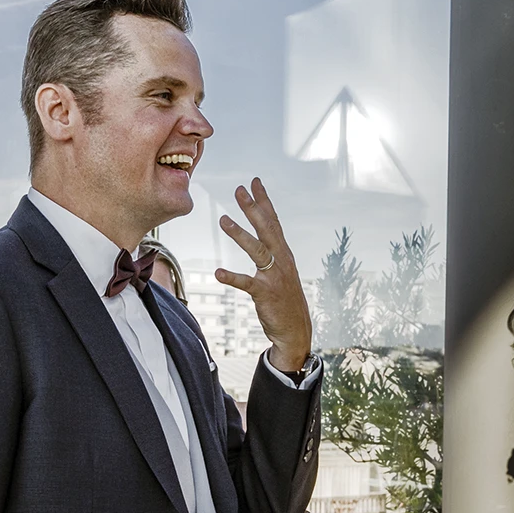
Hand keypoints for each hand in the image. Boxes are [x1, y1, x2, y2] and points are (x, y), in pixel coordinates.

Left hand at [214, 178, 312, 371]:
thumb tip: (262, 238)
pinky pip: (247, 283)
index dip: (264, 201)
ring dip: (240, 234)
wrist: (295, 330)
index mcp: (284, 254)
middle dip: (253, 208)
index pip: (273, 221)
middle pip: (266, 229)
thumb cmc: (285, 301)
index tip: (255, 182)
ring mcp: (274, 276)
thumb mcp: (281, 272)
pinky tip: (218, 273)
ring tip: (223, 219)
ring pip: (257, 250)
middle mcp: (281, 260)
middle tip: (239, 190)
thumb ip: (272, 254)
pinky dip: (233, 277)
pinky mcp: (265, 293)